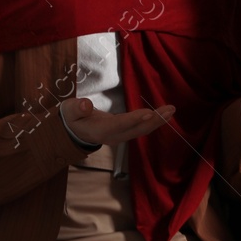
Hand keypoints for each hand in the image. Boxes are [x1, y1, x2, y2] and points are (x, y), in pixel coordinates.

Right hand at [60, 98, 174, 146]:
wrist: (74, 132)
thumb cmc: (72, 118)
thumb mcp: (69, 111)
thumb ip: (76, 108)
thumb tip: (85, 104)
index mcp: (100, 131)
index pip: (119, 125)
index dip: (134, 119)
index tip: (149, 112)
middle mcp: (114, 136)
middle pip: (137, 129)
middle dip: (154, 120)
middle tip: (169, 109)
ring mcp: (120, 136)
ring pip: (142, 130)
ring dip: (158, 120)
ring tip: (171, 110)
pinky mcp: (125, 133)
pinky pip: (142, 128)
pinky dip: (154, 121)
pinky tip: (164, 114)